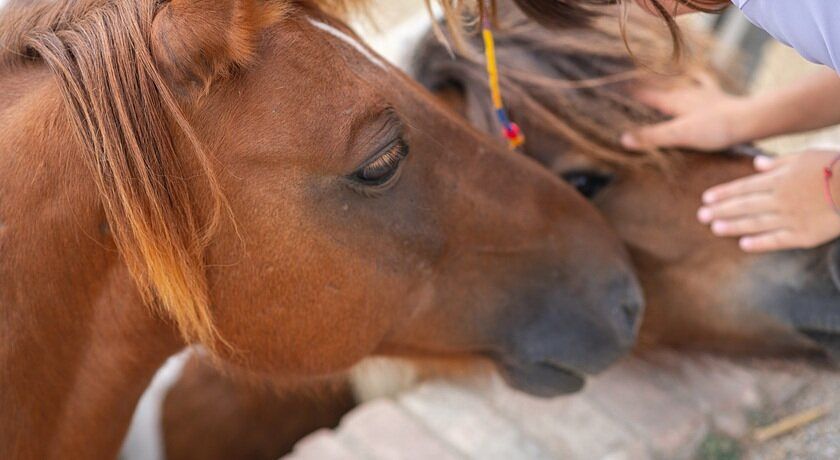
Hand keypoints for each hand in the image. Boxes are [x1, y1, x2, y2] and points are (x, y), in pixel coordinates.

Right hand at [621, 73, 745, 150]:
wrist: (748, 120)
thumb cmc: (714, 128)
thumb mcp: (678, 135)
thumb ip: (651, 137)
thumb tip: (623, 139)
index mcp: (672, 101)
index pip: (644, 94)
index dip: (627, 91)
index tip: (610, 87)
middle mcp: (684, 92)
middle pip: (658, 88)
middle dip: (642, 87)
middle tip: (627, 84)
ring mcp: (700, 94)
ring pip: (677, 85)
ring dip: (664, 83)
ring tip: (653, 81)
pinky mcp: (715, 98)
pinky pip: (702, 84)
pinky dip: (695, 79)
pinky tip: (694, 76)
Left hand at [698, 150, 839, 251]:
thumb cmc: (835, 167)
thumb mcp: (806, 157)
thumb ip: (779, 163)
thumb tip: (757, 164)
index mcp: (780, 179)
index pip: (745, 187)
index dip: (724, 193)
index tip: (706, 198)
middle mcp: (781, 199)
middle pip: (745, 205)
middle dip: (721, 210)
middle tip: (700, 215)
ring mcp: (791, 218)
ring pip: (755, 223)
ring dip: (733, 225)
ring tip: (714, 228)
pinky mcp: (805, 235)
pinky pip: (777, 240)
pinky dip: (759, 242)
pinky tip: (743, 244)